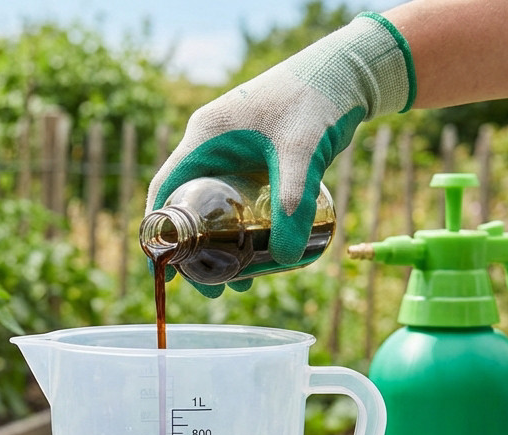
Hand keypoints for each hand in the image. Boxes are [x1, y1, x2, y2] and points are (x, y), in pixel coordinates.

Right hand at [146, 12, 413, 296]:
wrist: (348, 75)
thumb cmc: (319, 100)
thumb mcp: (303, 153)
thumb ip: (293, 202)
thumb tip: (284, 258)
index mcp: (206, 137)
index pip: (167, 189)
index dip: (160, 232)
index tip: (166, 269)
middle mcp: (211, 146)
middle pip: (187, 205)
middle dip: (194, 251)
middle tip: (212, 287)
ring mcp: (232, 154)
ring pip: (213, 208)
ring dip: (219, 246)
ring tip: (239, 283)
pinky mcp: (254, 162)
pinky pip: (236, 203)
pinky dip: (240, 231)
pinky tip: (259, 256)